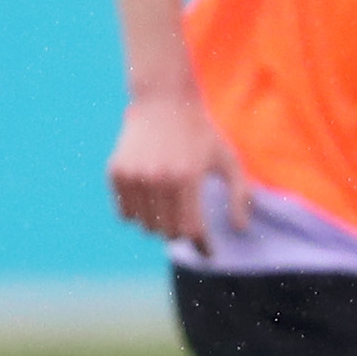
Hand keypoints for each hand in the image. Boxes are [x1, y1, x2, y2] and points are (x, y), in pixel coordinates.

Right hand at [108, 85, 250, 250]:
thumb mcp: (230, 161)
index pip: (192, 229)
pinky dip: (138, 215)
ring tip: (171, 210)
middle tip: (190, 225)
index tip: (210, 253)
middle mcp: (157, 179)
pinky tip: (152, 203)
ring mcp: (133, 176)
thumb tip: (241, 230)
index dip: (202, 245)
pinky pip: (124, 213)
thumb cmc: (202, 134)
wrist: (164, 102)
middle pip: (167, 232)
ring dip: (160, 225)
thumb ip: (240, 196)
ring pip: (145, 226)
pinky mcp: (115, 172)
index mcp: (187, 178)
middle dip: (182, 234)